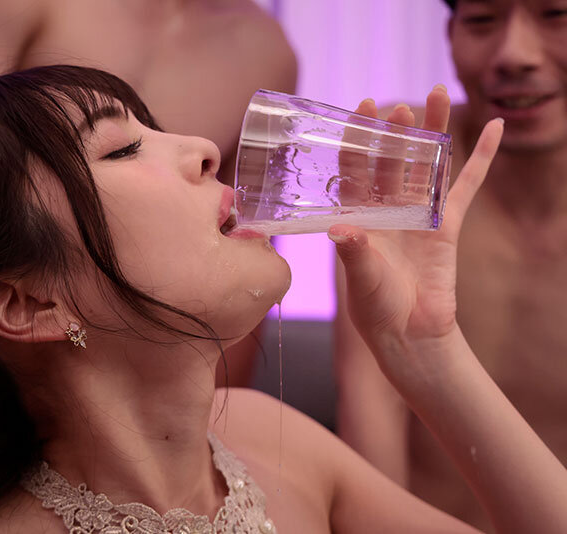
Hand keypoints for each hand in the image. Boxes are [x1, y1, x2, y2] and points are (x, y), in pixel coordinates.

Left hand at [330, 86, 503, 384]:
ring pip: (427, 164)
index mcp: (359, 216)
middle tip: (398, 108)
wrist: (409, 333)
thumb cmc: (375, 307)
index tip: (361, 109)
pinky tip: (493, 128)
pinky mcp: (448, 225)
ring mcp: (418, 214)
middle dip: (395, 132)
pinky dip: (480, 158)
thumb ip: (353, 251)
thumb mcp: (360, 278)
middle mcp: (387, 209)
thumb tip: (341, 230)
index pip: (356, 170)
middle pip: (392, 160)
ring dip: (434, 131)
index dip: (358, 140)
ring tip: (438, 93)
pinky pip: (467, 186)